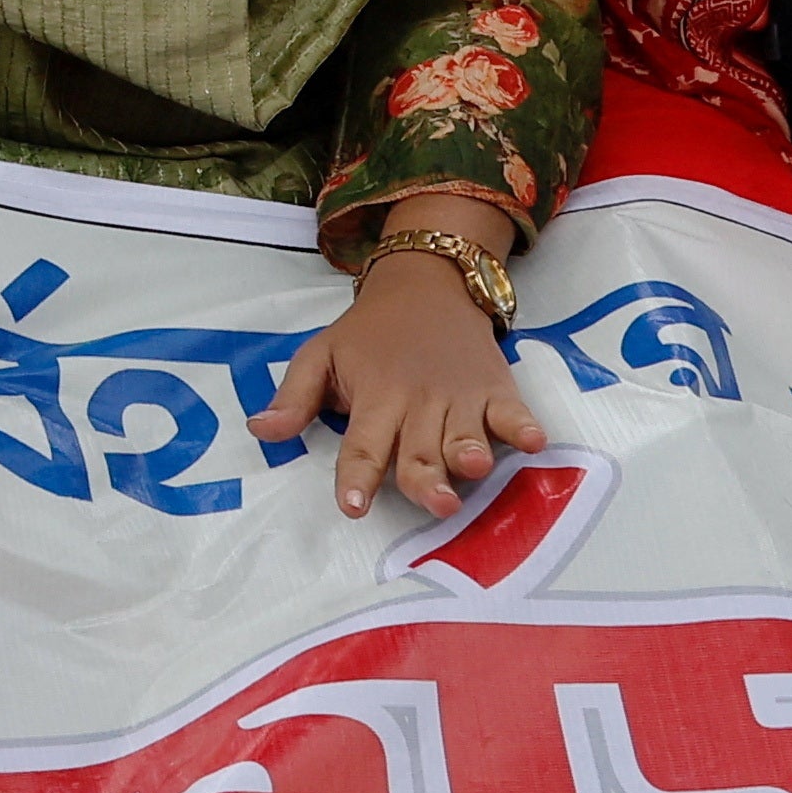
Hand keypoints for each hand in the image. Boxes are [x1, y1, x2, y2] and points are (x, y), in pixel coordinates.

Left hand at [256, 204, 542, 520]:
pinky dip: (522, 425)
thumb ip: (295, 397)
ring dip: (469, 452)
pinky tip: (533, 440)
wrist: (427, 285)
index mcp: (374, 397)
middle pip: (419, 449)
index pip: (362, 444)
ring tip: (473, 468)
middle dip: (424, 477)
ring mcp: (460, 397)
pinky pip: (512, 411)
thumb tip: (259, 431)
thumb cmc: (368, 334)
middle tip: (432, 503)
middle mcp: (418, 402)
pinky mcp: (496, 389)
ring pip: (464, 434)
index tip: (352, 507)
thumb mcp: (321, 354)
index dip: (357, 476)